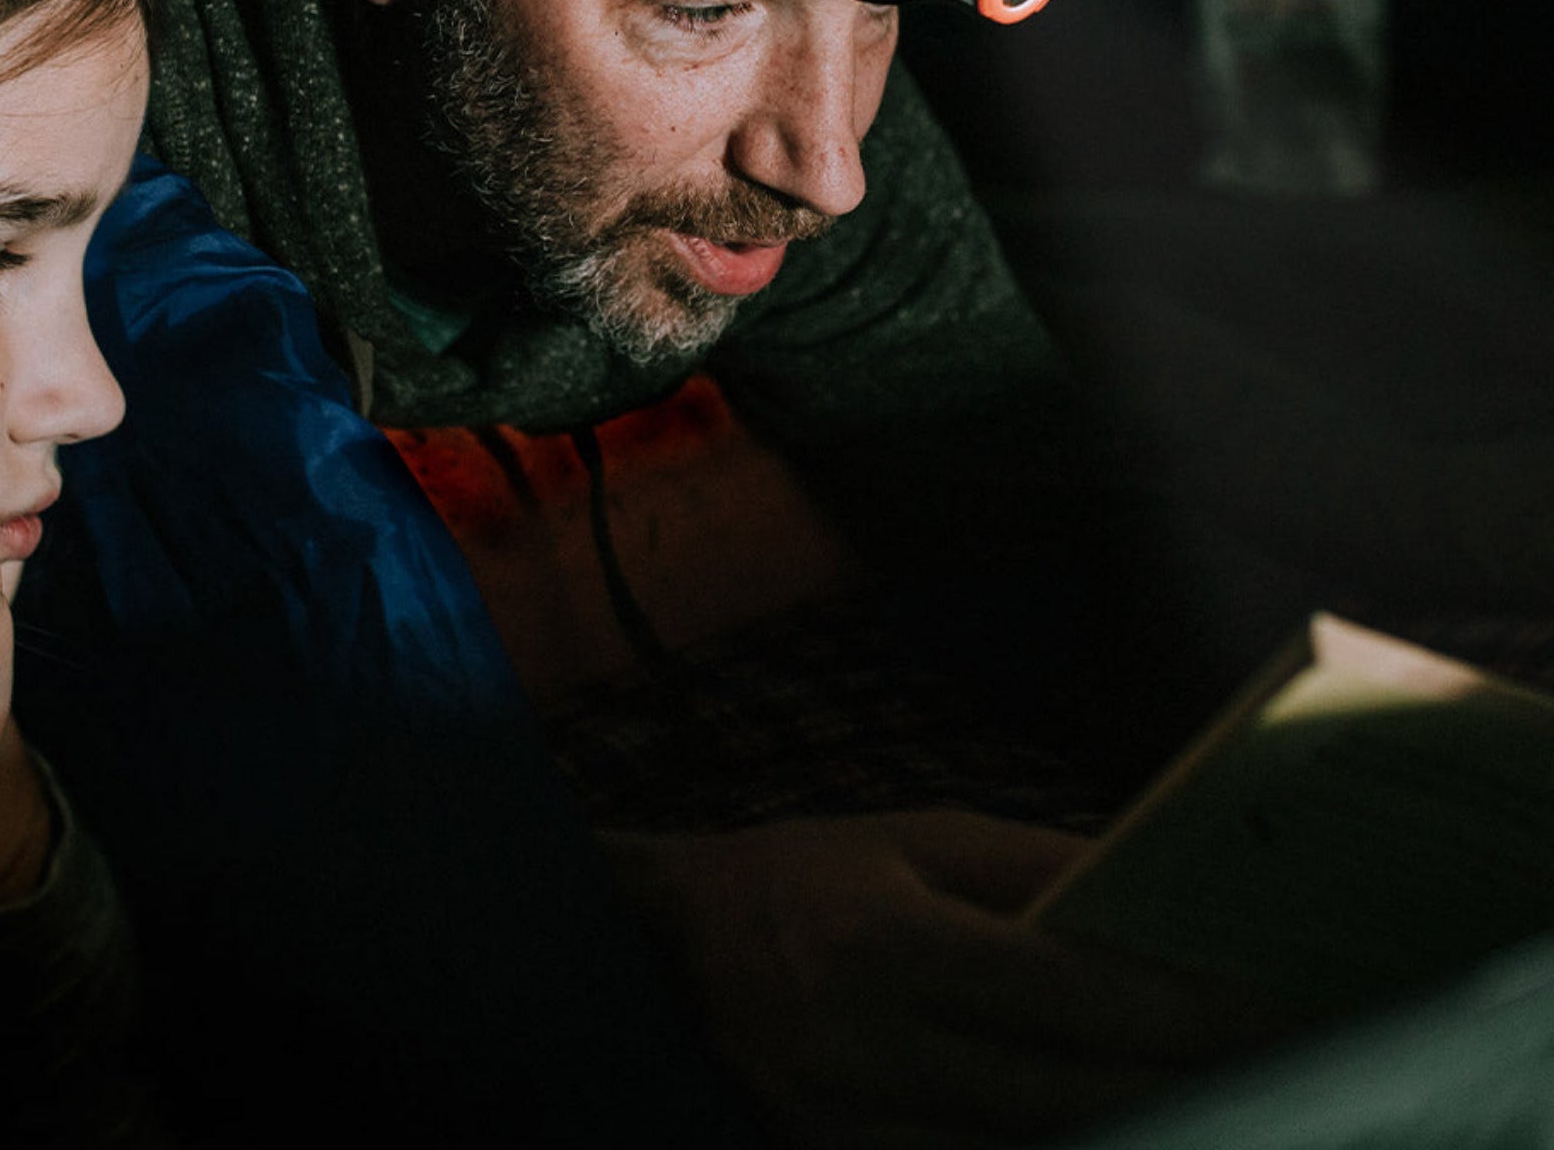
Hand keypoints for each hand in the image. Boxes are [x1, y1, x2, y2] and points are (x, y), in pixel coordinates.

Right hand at [600, 811, 1267, 1149]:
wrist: (663, 954)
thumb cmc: (801, 875)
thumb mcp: (909, 839)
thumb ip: (1031, 869)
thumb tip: (1152, 902)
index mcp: (882, 936)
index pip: (1066, 989)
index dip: (1184, 1009)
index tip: (1282, 1011)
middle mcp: (864, 1043)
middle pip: (1066, 1092)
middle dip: (1188, 1086)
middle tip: (1295, 1076)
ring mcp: (847, 1129)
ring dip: (1135, 1137)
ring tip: (1229, 1116)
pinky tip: (1121, 1136)